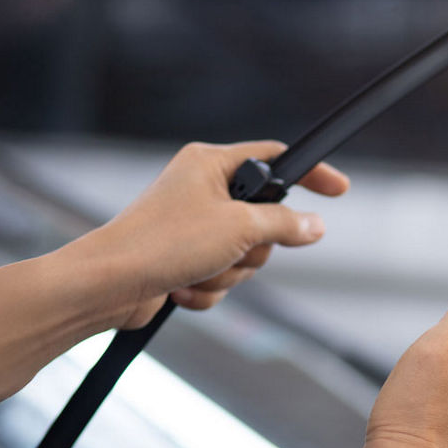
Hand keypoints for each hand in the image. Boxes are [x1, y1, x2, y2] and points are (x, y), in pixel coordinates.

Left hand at [0, 140, 347, 400]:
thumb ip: (286, 224)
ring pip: (244, 255)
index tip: (340, 189)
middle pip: (264, 219)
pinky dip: (208, 289)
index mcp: (210, 164)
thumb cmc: (163, 243)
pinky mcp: (183, 259)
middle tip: (232, 250)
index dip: (311, 174)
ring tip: (198, 270)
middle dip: (253, 249)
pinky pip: (220, 278)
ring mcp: (192, 226)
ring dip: (228, 274)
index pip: (275, 158)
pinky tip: (182, 289)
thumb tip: (315, 225)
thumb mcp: (240, 228)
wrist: (107, 286)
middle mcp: (201, 189)